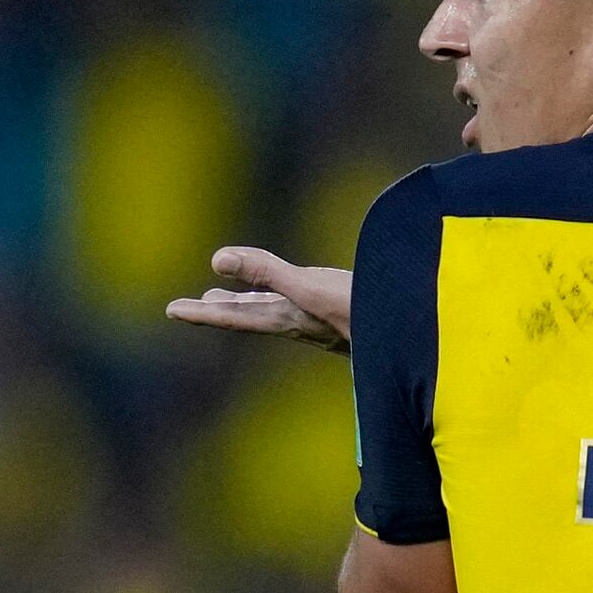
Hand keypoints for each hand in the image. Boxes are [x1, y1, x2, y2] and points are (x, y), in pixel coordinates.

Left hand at [166, 246, 352, 351]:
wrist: (419, 333)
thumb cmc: (367, 310)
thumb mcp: (311, 287)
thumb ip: (266, 271)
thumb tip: (214, 259)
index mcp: (289, 319)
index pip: (236, 318)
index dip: (203, 314)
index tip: (172, 312)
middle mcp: (302, 322)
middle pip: (251, 316)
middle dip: (222, 310)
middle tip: (193, 307)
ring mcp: (324, 320)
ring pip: (277, 309)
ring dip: (252, 303)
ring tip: (234, 298)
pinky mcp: (346, 314)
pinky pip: (304, 304)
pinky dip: (287, 296)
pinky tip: (299, 295)